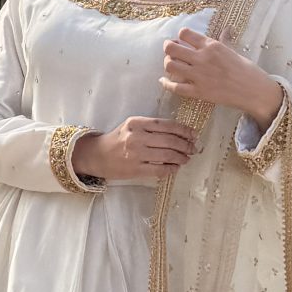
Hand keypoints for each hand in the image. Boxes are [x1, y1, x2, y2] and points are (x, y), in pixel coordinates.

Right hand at [72, 117, 199, 183]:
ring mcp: (136, 154)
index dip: (183, 130)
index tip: (193, 134)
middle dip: (185, 144)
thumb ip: (151, 126)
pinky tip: (176, 167)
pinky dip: (171, 168)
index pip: (166, 124)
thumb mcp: (132, 126)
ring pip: (167, 155)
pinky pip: (159, 169)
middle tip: (193, 148)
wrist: (98, 156)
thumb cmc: (118, 139)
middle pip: (169, 140)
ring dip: (181, 157)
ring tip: (186, 158)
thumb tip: (178, 132)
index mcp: (137, 123)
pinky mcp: (135, 169)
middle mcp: (136, 137)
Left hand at [160, 27, 281, 128]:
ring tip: (171, 65)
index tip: (180, 40)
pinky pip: (174, 87)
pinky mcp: (198, 92)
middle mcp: (202, 58)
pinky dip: (166, 83)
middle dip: (168, 48)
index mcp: (211, 45)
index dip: (179, 36)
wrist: (254, 91)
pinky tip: (164, 81)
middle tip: (169, 50)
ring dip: (167, 64)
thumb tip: (227, 29)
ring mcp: (199, 76)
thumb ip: (224, 40)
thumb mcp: (233, 51)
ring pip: (170, 65)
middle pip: (172, 48)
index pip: (185, 33)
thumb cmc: (247, 70)